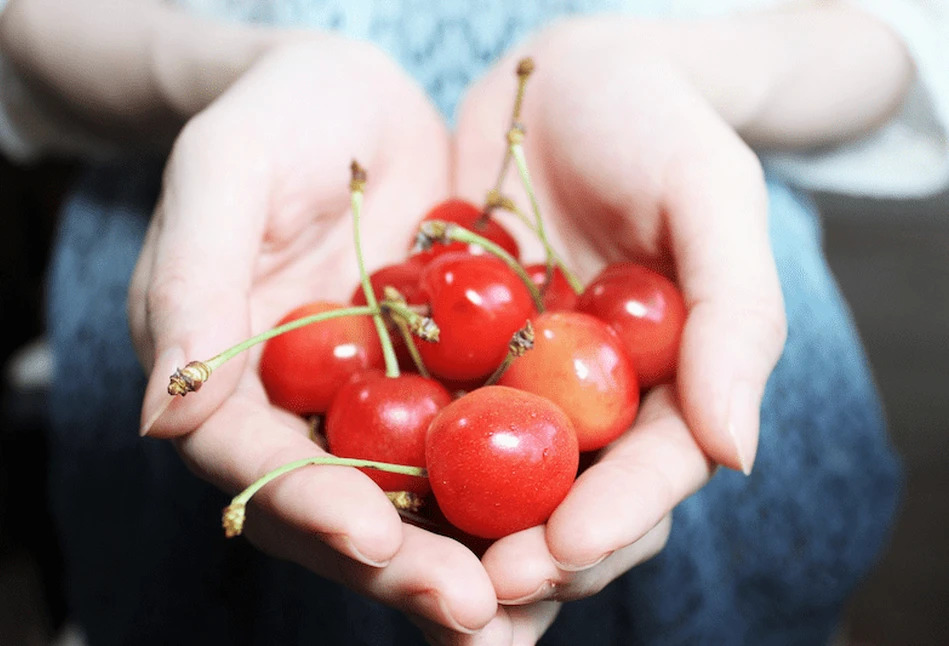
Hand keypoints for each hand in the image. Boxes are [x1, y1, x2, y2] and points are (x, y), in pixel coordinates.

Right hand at [128, 37, 496, 636]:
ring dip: (466, 559)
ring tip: (526, 609)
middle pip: (339, 507)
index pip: (254, 459)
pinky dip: (512, 494)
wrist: (353, 98)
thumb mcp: (224, 171)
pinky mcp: (441, 385)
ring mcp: (372, 405)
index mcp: (227, 377)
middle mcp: (299, 411)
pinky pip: (472, 448)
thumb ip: (190, 281)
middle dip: (402, 564)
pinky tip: (567, 527)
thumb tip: (163, 416)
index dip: (307, 502)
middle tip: (472, 613)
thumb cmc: (277, 118)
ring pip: (411, 500)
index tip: (368, 535)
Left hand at [449, 17, 785, 640]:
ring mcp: (519, 391)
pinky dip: (396, 469)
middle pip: (572, 509)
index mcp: (669, 385)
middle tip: (479, 599)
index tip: (563, 548)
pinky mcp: (452, 365)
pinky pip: (423, 424)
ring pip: (495, 492)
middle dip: (531, 561)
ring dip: (457, 548)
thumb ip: (735, 317)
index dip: (614, 518)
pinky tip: (357, 502)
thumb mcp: (711, 196)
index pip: (652, 472)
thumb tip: (737, 454)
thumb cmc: (655, 126)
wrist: (564, 82)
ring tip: (415, 586)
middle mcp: (593, 406)